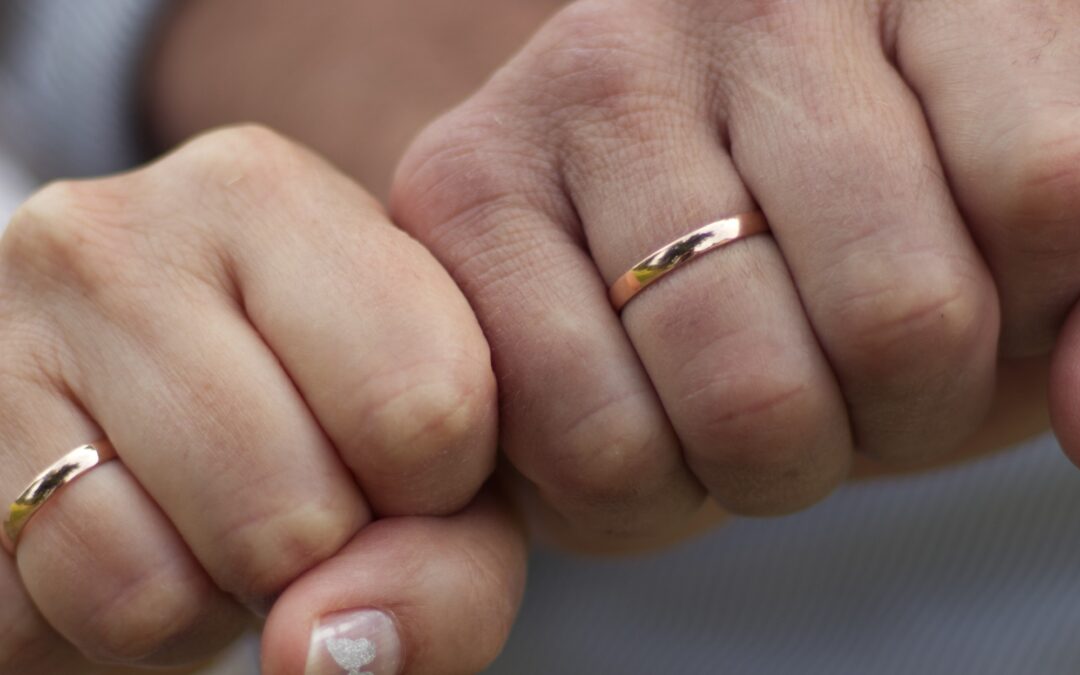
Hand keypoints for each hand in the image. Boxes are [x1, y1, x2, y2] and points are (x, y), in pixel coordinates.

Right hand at [0, 126, 523, 673]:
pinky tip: (131, 539)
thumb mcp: (436, 458)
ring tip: (210, 524)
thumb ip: (449, 568)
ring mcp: (1, 336)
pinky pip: (40, 622)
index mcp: (274, 196)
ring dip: (207, 605)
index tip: (405, 465)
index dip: (436, 493)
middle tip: (297, 500)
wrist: (175, 383)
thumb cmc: (332, 409)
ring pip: (149, 589)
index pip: (423, 405)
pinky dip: (108, 630)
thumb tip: (328, 653)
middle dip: (317, 559)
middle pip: (290, 514)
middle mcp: (121, 237)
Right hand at [390, 0, 1077, 546]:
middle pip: (900, 315)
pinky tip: (634, 417)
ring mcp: (587, 77)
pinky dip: (636, 495)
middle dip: (886, 418)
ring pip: (745, 396)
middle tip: (836, 383)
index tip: (960, 309)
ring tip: (733, 401)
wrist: (664, 255)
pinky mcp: (458, 183)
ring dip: (763, 465)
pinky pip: (593, 442)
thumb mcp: (1024, 269)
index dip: (1021, 326)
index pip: (1049, 188)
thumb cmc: (869, 255)